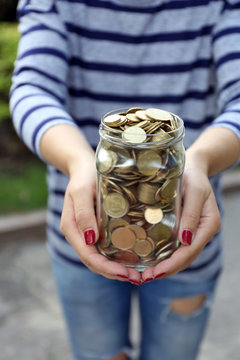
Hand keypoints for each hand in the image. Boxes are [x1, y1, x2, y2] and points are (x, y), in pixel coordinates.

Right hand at [60, 155, 140, 282]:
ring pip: (100, 259)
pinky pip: (104, 249)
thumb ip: (83, 214)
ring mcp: (86, 234)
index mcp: (71, 228)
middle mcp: (78, 235)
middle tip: (138, 279)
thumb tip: (91, 240)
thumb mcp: (82, 191)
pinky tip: (133, 260)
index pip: (88, 256)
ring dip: (117, 269)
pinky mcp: (95, 230)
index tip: (126, 274)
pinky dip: (117, 258)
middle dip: (115, 273)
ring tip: (138, 275)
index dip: (107, 268)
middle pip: (94, 262)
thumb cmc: (84, 176)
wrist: (84, 167)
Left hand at [141, 150, 221, 282]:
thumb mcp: (194, 190)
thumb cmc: (193, 175)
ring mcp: (193, 231)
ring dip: (164, 267)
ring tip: (144, 275)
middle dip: (166, 270)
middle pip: (185, 258)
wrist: (193, 166)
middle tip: (144, 278)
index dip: (173, 264)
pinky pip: (175, 247)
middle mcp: (202, 231)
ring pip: (180, 256)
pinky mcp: (184, 228)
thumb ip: (191, 214)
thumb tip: (185, 241)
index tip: (155, 273)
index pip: (189, 251)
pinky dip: (163, 256)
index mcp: (208, 224)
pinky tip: (149, 260)